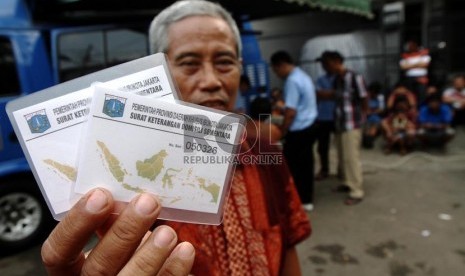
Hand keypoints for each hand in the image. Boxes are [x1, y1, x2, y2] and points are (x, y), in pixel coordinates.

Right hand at [41, 188, 194, 275]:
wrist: (143, 273)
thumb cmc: (123, 252)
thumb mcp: (108, 238)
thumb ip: (109, 223)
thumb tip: (121, 193)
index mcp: (69, 269)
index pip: (58, 251)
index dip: (77, 224)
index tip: (100, 195)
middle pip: (98, 267)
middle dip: (124, 232)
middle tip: (146, 203)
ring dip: (150, 253)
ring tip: (168, 231)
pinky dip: (173, 268)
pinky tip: (184, 249)